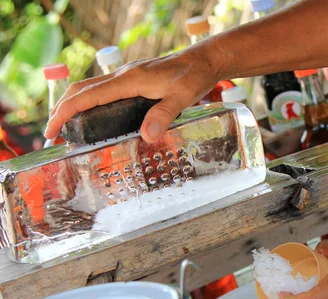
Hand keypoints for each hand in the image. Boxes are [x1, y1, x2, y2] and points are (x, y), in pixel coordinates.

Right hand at [44, 42, 224, 142]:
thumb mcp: (182, 98)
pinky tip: (93, 115)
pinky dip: (89, 101)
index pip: (87, 96)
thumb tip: (146, 136)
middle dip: (61, 110)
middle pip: (80, 90)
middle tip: (53, 134)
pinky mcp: (133, 79)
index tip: (53, 131)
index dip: (65, 113)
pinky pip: (102, 89)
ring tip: (66, 126)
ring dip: (73, 105)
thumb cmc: (193, 78)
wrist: (202, 61)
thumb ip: (163, 116)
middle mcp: (122, 76)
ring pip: (89, 88)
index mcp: (128, 81)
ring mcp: (126, 76)